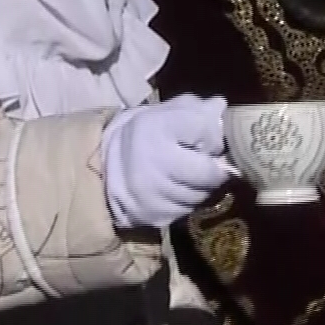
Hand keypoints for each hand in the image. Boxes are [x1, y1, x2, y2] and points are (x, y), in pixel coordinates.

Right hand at [103, 93, 237, 230]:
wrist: (103, 164)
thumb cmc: (146, 133)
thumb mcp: (167, 112)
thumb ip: (197, 109)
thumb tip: (221, 107)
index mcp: (156, 127)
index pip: (207, 130)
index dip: (215, 136)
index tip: (209, 140)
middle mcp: (153, 162)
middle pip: (209, 174)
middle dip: (214, 170)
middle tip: (207, 164)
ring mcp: (152, 194)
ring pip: (201, 195)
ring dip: (202, 187)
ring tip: (187, 176)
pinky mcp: (153, 217)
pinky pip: (186, 211)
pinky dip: (186, 201)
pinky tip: (174, 190)